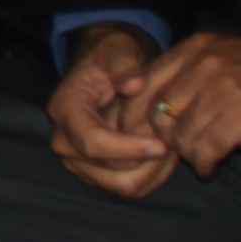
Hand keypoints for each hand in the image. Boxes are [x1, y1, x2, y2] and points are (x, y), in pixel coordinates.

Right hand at [44, 27, 176, 199]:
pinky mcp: (94, 173)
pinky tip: (165, 156)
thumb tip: (135, 84)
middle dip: (147, 160)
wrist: (103, 71)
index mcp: (65, 110)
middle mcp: (64, 141)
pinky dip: (152, 177)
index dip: (129, 148)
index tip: (162, 145)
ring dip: (153, 171)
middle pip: (109, 169)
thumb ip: (125, 67)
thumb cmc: (111, 60)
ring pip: (122, 185)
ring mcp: (77, 161)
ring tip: (172, 148)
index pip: (93, 141)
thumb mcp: (117, 53)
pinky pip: (129, 188)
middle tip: (175, 142)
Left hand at [129, 31, 240, 173]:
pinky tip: (212, 166)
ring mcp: (221, 91)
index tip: (136, 133)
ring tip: (200, 157)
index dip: (133, 113)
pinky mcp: (239, 119)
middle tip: (177, 149)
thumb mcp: (225, 54)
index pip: (144, 82)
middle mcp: (204, 66)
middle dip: (163, 137)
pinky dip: (204, 163)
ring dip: (187, 153)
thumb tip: (135, 90)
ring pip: (180, 136)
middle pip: (158, 113)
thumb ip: (185, 69)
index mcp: (197, 49)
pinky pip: (204, 150)